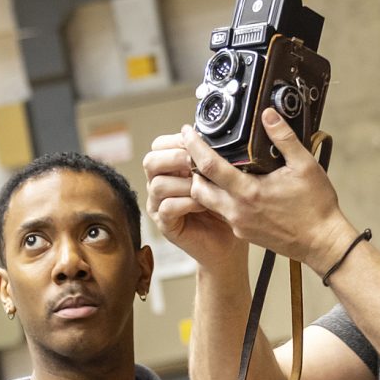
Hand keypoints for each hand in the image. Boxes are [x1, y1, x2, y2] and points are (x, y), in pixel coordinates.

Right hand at [143, 134, 243, 265]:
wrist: (229, 243)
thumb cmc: (226, 206)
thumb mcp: (220, 176)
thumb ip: (211, 157)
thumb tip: (214, 135)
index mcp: (171, 168)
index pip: (159, 145)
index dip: (176, 141)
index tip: (197, 143)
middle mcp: (160, 184)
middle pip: (150, 161)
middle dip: (175, 158)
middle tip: (195, 164)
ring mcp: (159, 205)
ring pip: (157, 184)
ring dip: (183, 183)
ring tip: (204, 187)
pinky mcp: (165, 224)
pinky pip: (166, 207)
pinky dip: (186, 202)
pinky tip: (204, 203)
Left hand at [179, 114, 355, 267]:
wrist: (322, 243)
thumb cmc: (316, 208)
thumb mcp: (305, 166)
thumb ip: (284, 138)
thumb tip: (268, 115)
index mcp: (249, 193)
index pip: (209, 166)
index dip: (194, 146)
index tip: (188, 132)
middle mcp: (238, 211)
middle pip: (198, 187)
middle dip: (192, 168)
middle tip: (195, 150)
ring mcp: (239, 225)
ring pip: (207, 202)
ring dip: (204, 184)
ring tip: (211, 167)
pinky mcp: (244, 233)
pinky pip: (222, 213)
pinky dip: (219, 198)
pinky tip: (232, 188)